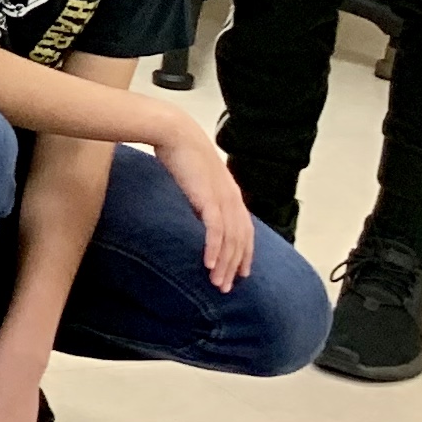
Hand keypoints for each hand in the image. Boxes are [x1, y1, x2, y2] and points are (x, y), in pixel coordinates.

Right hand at [149, 110, 253, 288]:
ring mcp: (223, 199)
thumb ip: (201, 197)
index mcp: (231, 195)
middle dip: (236, 267)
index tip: (241, 273)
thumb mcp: (196, 180)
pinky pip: (216, 231)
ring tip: (218, 283)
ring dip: (226, 265)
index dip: (246, 254)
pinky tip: (210, 264)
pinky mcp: (209, 199)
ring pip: (231, 240)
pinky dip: (215, 249)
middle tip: (227, 288)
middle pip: (241, 241)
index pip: (245, 231)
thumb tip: (198, 212)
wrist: (176, 134)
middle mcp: (233, 199)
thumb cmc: (181, 153)